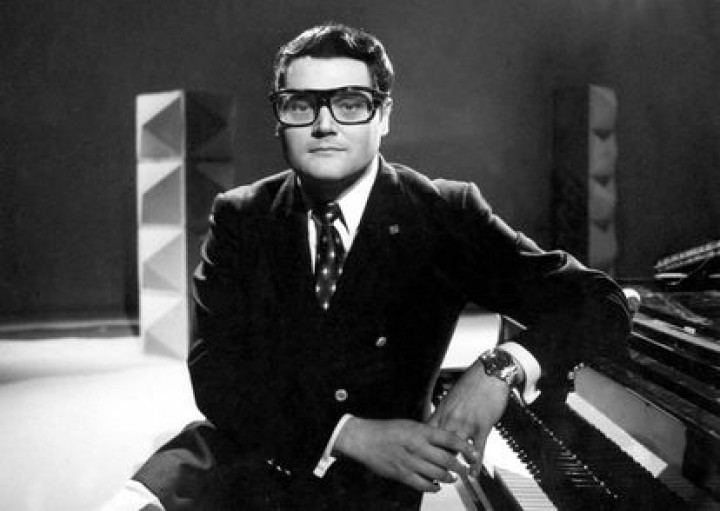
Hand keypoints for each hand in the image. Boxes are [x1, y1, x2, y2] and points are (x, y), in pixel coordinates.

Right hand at [333, 418, 476, 491]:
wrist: (363, 439)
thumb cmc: (386, 430)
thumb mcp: (410, 425)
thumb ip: (427, 433)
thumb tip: (446, 439)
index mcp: (420, 432)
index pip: (450, 440)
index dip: (465, 448)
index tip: (473, 453)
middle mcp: (417, 447)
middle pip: (447, 460)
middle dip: (459, 467)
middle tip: (464, 469)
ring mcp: (410, 462)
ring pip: (437, 474)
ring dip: (448, 478)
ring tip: (452, 478)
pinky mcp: (402, 474)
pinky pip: (423, 485)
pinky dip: (433, 488)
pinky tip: (436, 486)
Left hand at [427, 360, 510, 475]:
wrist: (490, 373)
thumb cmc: (472, 383)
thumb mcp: (451, 396)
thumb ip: (443, 411)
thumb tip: (436, 421)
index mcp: (442, 410)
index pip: (427, 433)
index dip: (422, 447)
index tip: (418, 458)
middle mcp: (451, 418)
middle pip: (438, 444)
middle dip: (434, 460)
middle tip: (431, 474)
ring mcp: (466, 423)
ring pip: (455, 449)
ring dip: (453, 464)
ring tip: (451, 478)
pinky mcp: (482, 426)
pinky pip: (477, 448)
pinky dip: (475, 462)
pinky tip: (473, 472)